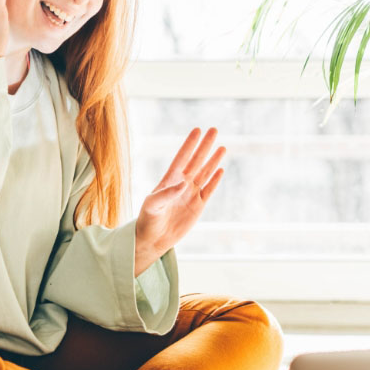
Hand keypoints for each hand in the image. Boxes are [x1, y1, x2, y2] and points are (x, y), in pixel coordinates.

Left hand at [134, 128, 225, 275]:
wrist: (153, 239)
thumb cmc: (147, 220)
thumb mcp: (152, 206)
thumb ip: (166, 194)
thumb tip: (184, 184)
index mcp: (169, 180)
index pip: (182, 158)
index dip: (189, 144)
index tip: (197, 130)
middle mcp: (181, 184)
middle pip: (196, 161)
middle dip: (205, 146)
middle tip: (214, 129)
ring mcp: (190, 195)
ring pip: (205, 173)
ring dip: (213, 160)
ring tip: (222, 147)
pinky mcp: (197, 207)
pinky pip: (209, 190)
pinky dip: (215, 180)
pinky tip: (221, 169)